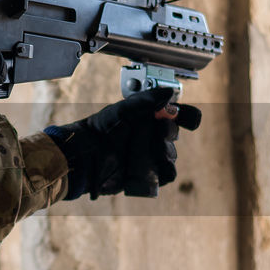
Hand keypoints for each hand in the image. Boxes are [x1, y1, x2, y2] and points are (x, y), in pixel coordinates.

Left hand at [43, 88, 201, 199]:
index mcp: (147, 118)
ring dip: (167, 153)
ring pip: (170, 157)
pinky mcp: (144, 175)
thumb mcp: (120, 110)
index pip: (176, 115)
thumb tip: (169, 93)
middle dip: (169, 134)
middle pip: (173, 136)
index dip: (185, 116)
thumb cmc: (98, 131)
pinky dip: (161, 171)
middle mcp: (149, 136)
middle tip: (159, 131)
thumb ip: (145, 100)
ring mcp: (148, 156)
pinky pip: (163, 176)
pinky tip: (150, 165)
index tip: (185, 117)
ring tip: (157, 150)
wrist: (83, 157)